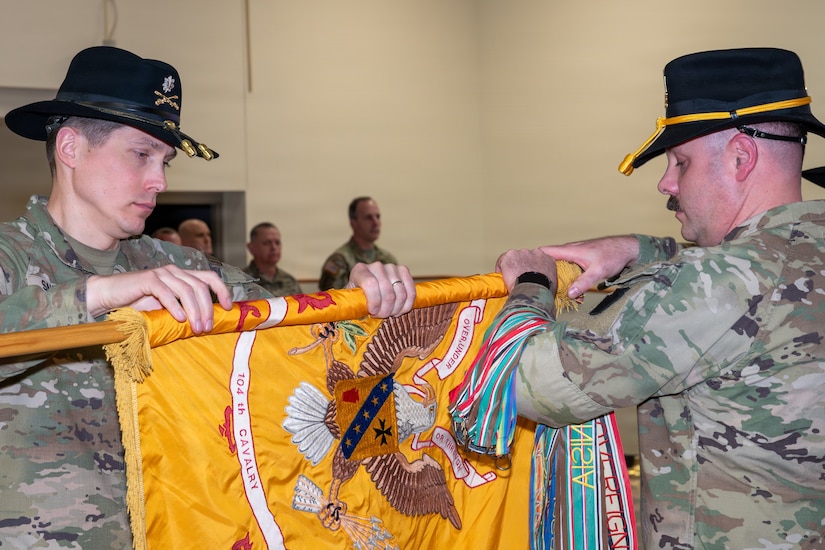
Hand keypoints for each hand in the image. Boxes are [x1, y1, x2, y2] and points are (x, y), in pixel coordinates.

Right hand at [86, 265, 231, 333]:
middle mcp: (174, 271)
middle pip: (200, 286)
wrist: (110, 295)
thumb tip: (205, 323)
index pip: (209, 277)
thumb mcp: (166, 307)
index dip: (222, 290)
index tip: (228, 307)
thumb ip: (183, 308)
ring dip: (194, 311)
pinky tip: (179, 319)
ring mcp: (162, 273)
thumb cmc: (138, 303)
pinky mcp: (148, 279)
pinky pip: (166, 292)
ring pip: (186, 290)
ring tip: (196, 328)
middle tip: (207, 327)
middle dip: (207, 308)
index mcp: (182, 275)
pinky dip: (175, 306)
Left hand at [347, 262, 415, 317]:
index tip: (372, 312)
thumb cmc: (359, 297)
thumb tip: (359, 311)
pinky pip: (411, 291)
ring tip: (390, 313)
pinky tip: (399, 310)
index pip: (371, 284)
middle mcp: (376, 266)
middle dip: (386, 310)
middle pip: (388, 292)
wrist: (368, 288)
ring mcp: (391, 267)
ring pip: (401, 294)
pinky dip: (407, 305)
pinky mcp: (403, 270)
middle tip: (381, 316)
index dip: (374, 301)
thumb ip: (356, 304)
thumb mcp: (353, 300)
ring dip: (396, 309)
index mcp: (359, 270)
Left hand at [495, 248, 557, 291]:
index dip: (532, 267)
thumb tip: (541, 286)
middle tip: (519, 277)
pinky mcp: (510, 255)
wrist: (533, 288)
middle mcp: (536, 253)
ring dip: (513, 266)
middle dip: (522, 266)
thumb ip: (547, 279)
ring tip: (510, 277)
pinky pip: (502, 260)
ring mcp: (522, 253)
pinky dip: (501, 267)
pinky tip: (501, 275)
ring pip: (515, 258)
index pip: (539, 260)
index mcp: (548, 259)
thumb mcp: (552, 284)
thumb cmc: (543, 289)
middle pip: (526, 257)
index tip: (529, 274)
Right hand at [539, 235, 638, 297]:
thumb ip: (583, 283)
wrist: (627, 249)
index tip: (525, 270)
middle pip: (549, 258)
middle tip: (534, 284)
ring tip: (546, 287)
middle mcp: (570, 250)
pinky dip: (562, 274)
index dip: (534, 258)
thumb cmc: (613, 256)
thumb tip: (569, 294)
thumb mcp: (598, 271)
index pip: (545, 251)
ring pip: (558, 263)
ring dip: (552, 273)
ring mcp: (575, 254)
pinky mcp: (581, 259)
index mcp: (570, 250)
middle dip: (541, 269)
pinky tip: (563, 285)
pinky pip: (566, 266)